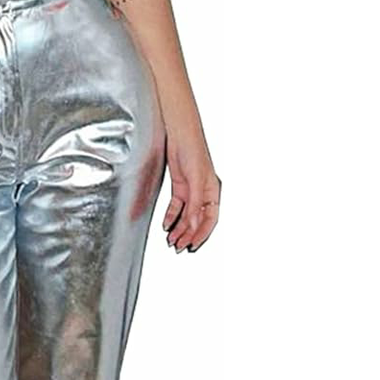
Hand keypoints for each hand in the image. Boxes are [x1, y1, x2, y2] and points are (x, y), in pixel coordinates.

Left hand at [162, 132, 220, 252]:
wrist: (179, 133)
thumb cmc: (193, 149)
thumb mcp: (195, 179)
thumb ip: (195, 203)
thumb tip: (195, 223)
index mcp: (212, 191)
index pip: (210, 219)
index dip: (202, 234)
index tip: (193, 245)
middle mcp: (203, 192)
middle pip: (197, 220)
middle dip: (188, 234)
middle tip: (179, 246)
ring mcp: (190, 189)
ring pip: (186, 215)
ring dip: (179, 228)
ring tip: (171, 239)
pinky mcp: (179, 186)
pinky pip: (176, 207)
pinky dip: (171, 217)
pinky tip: (166, 225)